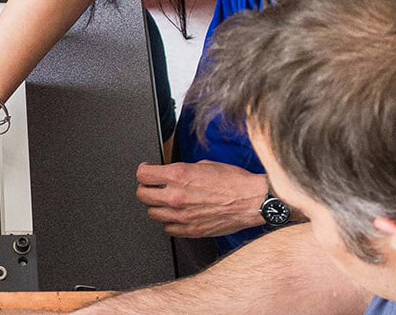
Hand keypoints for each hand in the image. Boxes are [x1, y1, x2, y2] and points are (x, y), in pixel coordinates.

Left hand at [135, 160, 267, 237]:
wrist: (253, 200)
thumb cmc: (234, 181)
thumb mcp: (203, 165)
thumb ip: (181, 171)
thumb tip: (169, 173)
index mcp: (178, 175)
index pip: (142, 175)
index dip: (143, 172)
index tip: (146, 172)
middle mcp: (176, 196)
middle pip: (142, 195)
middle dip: (146, 189)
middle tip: (153, 187)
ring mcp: (182, 216)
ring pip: (152, 214)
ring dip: (157, 207)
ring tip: (167, 202)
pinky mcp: (191, 231)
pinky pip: (168, 229)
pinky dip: (170, 222)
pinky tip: (178, 215)